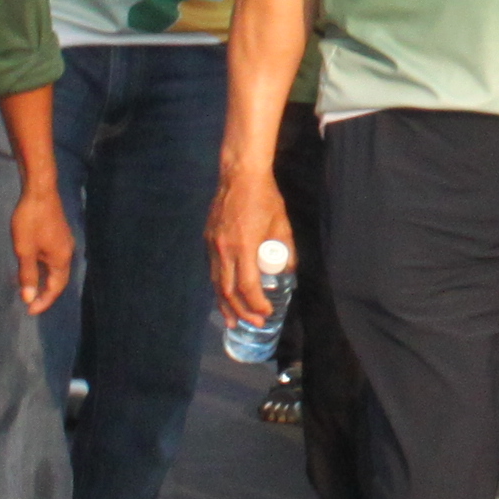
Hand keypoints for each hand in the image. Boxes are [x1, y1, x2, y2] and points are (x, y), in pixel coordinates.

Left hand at [8, 176, 75, 313]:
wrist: (39, 190)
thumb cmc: (31, 220)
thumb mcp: (24, 250)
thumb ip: (27, 275)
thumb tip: (28, 297)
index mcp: (62, 258)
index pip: (56, 288)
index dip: (43, 301)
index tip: (30, 310)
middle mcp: (67, 252)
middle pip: (58, 279)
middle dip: (44, 292)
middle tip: (29, 302)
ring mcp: (64, 241)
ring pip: (54, 267)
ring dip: (42, 278)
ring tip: (25, 285)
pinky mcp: (58, 233)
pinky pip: (52, 257)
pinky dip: (42, 266)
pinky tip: (29, 264)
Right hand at [207, 154, 294, 327]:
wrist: (240, 174)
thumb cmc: (265, 197)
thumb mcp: (282, 224)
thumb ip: (287, 250)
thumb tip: (289, 270)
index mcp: (244, 246)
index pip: (248, 286)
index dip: (257, 303)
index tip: (268, 312)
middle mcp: (224, 249)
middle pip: (229, 292)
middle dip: (242, 312)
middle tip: (255, 323)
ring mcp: (213, 245)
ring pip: (217, 284)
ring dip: (226, 305)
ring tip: (234, 322)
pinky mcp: (208, 239)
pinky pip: (213, 271)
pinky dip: (219, 288)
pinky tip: (225, 297)